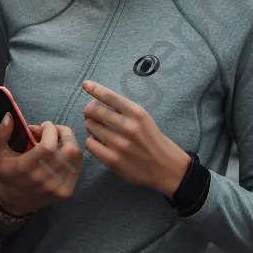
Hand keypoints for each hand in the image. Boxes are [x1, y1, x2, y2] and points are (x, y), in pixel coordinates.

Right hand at [0, 116, 81, 215]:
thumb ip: (0, 133)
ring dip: (69, 142)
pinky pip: (78, 166)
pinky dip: (72, 155)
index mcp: (25, 169)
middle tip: (53, 131)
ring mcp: (58, 187)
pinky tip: (61, 153)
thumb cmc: (6, 172)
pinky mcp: (67, 191)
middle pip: (68, 149)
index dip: (50, 130)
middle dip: (63, 132)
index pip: (48, 146)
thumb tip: (10, 116)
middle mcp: (44, 180)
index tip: (43, 127)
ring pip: (76, 155)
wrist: (15, 200)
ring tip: (57, 140)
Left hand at [82, 80, 189, 195]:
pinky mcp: (113, 160)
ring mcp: (120, 144)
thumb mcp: (143, 118)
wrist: (166, 167)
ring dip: (90, 126)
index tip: (86, 84)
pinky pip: (90, 144)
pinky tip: (98, 142)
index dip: (95, 89)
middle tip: (91, 115)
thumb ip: (124, 109)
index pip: (111, 97)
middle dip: (89, 111)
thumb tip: (98, 100)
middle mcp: (128, 127)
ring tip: (98, 130)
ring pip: (90, 126)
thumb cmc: (152, 140)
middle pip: (94, 110)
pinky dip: (91, 141)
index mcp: (137, 113)